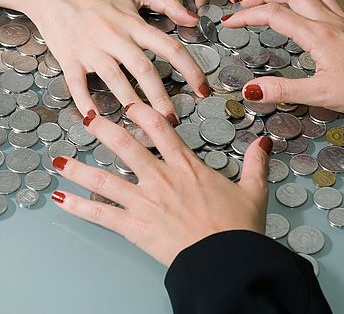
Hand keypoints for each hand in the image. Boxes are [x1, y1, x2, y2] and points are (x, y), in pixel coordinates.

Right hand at [24, 0, 208, 117]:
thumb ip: (166, 2)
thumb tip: (194, 18)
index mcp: (134, 24)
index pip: (170, 48)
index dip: (190, 70)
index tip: (202, 89)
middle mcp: (115, 38)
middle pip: (144, 70)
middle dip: (160, 98)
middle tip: (172, 120)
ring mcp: (91, 49)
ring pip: (115, 80)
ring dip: (130, 104)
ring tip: (143, 124)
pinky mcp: (69, 58)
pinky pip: (77, 84)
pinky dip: (85, 102)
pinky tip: (94, 120)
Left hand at [50, 103, 270, 266]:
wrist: (226, 262)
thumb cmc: (237, 228)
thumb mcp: (253, 191)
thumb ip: (256, 163)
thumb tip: (263, 142)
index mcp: (187, 166)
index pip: (161, 129)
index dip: (143, 113)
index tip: (130, 104)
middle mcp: (161, 178)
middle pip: (125, 146)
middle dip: (103, 130)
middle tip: (86, 118)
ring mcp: (145, 202)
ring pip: (105, 179)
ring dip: (79, 168)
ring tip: (59, 160)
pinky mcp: (134, 227)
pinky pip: (100, 215)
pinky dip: (78, 206)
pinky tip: (60, 198)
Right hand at [222, 0, 343, 117]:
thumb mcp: (320, 95)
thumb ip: (283, 90)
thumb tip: (251, 90)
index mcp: (318, 34)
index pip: (274, 15)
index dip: (247, 16)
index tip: (229, 22)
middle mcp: (329, 20)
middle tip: (243, 3)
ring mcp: (342, 19)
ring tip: (270, 0)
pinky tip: (305, 7)